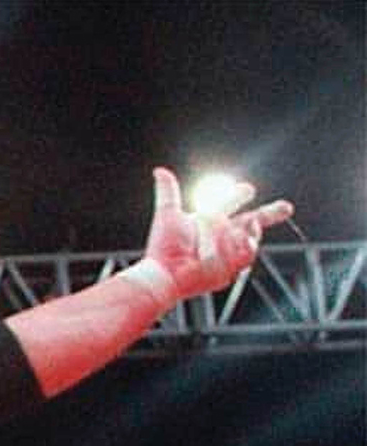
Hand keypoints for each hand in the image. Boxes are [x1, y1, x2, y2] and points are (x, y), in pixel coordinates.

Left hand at [143, 168, 292, 299]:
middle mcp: (222, 237)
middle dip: (271, 213)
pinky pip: (244, 254)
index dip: (239, 195)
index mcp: (209, 221)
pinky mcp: (229, 270)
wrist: (163, 273)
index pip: (230, 202)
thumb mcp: (168, 215)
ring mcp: (228, 254)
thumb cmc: (163, 248)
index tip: (247, 189)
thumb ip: (168, 192)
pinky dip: (238, 246)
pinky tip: (232, 242)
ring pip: (250, 237)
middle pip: (253, 222)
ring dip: (245, 229)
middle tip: (286, 207)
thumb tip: (160, 171)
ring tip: (237, 222)